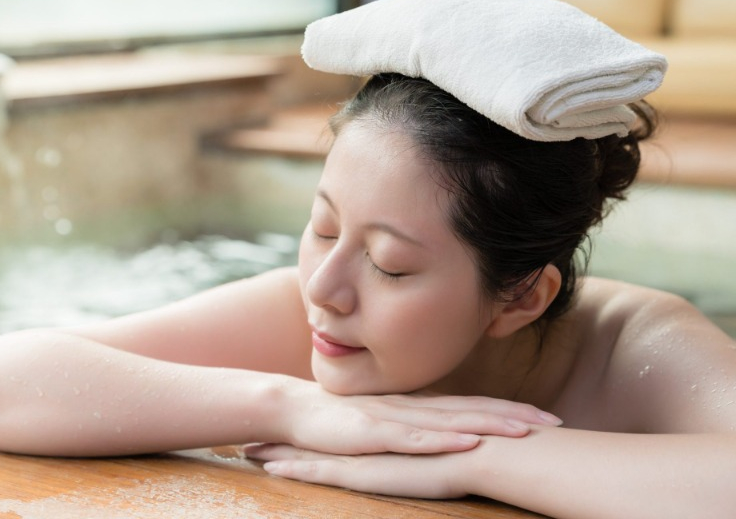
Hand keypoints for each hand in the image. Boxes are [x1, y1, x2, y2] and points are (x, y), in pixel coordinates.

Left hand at [244, 443, 470, 499]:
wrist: (482, 451)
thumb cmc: (474, 452)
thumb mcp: (447, 448)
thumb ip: (435, 446)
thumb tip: (445, 448)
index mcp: (386, 434)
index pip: (345, 431)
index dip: (318, 430)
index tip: (293, 430)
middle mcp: (368, 439)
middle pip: (319, 437)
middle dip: (285, 437)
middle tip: (252, 440)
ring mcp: (364, 453)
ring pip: (312, 452)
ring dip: (279, 452)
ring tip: (246, 452)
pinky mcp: (366, 470)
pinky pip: (323, 472)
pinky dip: (297, 469)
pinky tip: (272, 469)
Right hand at [273, 385, 561, 455]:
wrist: (291, 410)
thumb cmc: (338, 422)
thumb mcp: (383, 426)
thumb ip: (414, 430)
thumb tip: (449, 440)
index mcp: (417, 406)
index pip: (472, 405)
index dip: (510, 409)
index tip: (549, 418)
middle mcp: (412, 406)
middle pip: (471, 408)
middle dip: (514, 415)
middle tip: (555, 422)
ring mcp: (393, 417)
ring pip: (449, 420)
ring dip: (489, 424)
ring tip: (526, 431)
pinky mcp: (371, 432)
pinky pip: (412, 437)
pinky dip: (442, 439)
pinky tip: (467, 441)